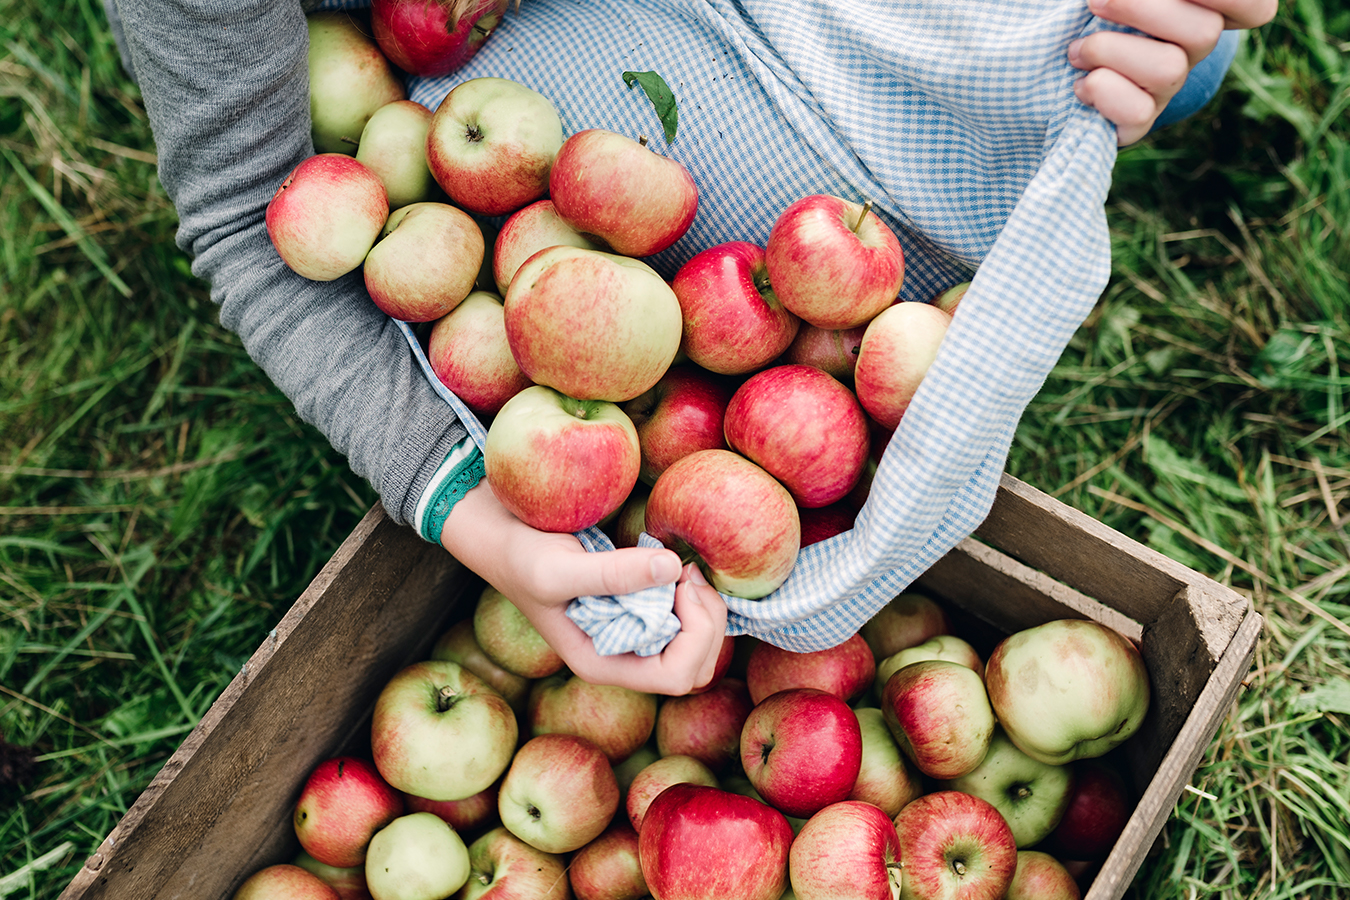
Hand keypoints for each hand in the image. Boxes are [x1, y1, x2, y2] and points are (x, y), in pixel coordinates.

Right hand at [439, 482, 728, 694]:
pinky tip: (675, 565)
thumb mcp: (559, 569)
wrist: (502, 535)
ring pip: (698, 645)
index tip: (678, 585)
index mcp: (603, 663)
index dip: (694, 635)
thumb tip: (673, 568)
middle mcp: (622, 656)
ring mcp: (632, 634)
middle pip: (697, 666)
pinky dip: (693, 595)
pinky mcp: (638, 608)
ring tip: (683, 569)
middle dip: (707, 622)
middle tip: (687, 573)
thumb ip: (613, 574)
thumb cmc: (522, 558)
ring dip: (704, 608)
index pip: (676, 676)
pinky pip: (686, 618)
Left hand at [1070, 0, 1276, 144]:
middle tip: (1095, 2)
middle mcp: (1193, 47)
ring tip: (1078, 49)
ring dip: (1108, 50)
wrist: (1051, 54)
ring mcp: (1168, 86)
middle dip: (1140, 9)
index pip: (1257, 10)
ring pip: (1169, 70)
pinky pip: (1138, 112)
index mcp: (1203, 7)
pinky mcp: (1138, 121)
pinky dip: (1100, 90)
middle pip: (1205, 33)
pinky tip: (1082, 81)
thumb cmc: (1095, 8)